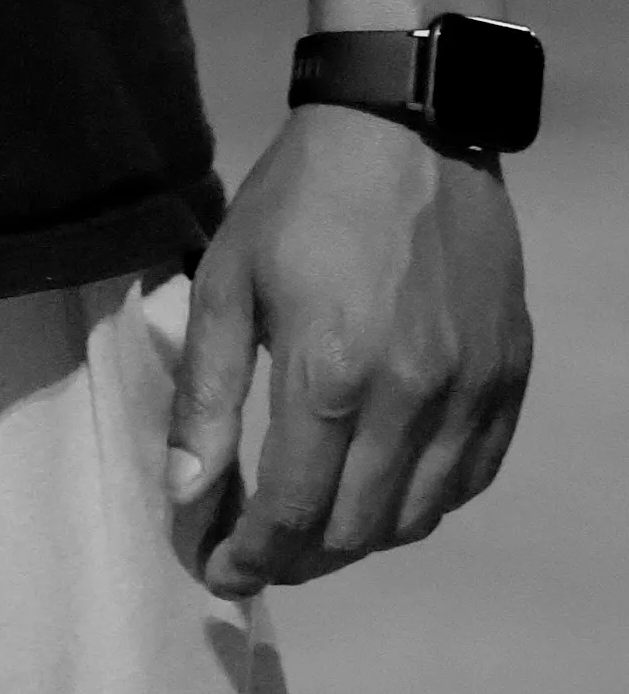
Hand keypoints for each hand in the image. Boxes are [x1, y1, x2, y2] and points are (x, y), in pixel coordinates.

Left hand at [162, 105, 530, 596]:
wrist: (404, 124)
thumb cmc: (300, 197)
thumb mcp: (227, 280)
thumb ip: (206, 395)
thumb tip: (186, 494)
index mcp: (329, 372)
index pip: (291, 513)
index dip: (248, 557)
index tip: (215, 569)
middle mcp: (410, 396)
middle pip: (356, 531)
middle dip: (296, 559)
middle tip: (256, 550)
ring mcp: (470, 389)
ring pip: (416, 518)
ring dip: (358, 539)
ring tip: (313, 524)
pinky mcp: (508, 375)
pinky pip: (470, 479)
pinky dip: (423, 502)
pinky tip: (383, 486)